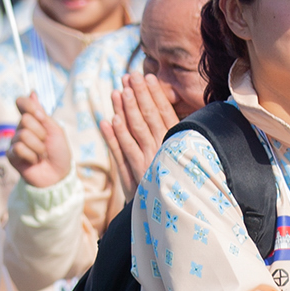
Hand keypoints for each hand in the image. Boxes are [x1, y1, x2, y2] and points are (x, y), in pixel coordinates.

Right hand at [8, 95, 71, 188]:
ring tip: (42, 155)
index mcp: (33, 120)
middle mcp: (21, 129)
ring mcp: (15, 142)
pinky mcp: (11, 155)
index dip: (29, 105)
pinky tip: (34, 161)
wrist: (59, 175)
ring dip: (38, 147)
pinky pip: (18, 148)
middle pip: (25, 120)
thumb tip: (32, 92)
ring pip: (23, 135)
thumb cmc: (59, 152)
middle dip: (41, 133)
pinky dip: (31, 156)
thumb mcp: (55, 130)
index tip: (40, 115)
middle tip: (46, 143)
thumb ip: (42, 114)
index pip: (22, 103)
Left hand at [103, 73, 178, 197]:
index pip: (163, 113)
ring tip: (117, 91)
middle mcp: (162, 150)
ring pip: (134, 131)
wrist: (172, 214)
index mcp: (175, 143)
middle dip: (138, 95)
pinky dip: (114, 137)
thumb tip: (171, 112)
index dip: (154, 94)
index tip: (148, 76)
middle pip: (147, 118)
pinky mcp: (134, 175)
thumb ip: (176, 136)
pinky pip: (122, 153)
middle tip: (130, 76)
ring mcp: (147, 162)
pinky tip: (108, 121)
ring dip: (125, 110)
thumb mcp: (181, 157)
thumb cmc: (177, 181)